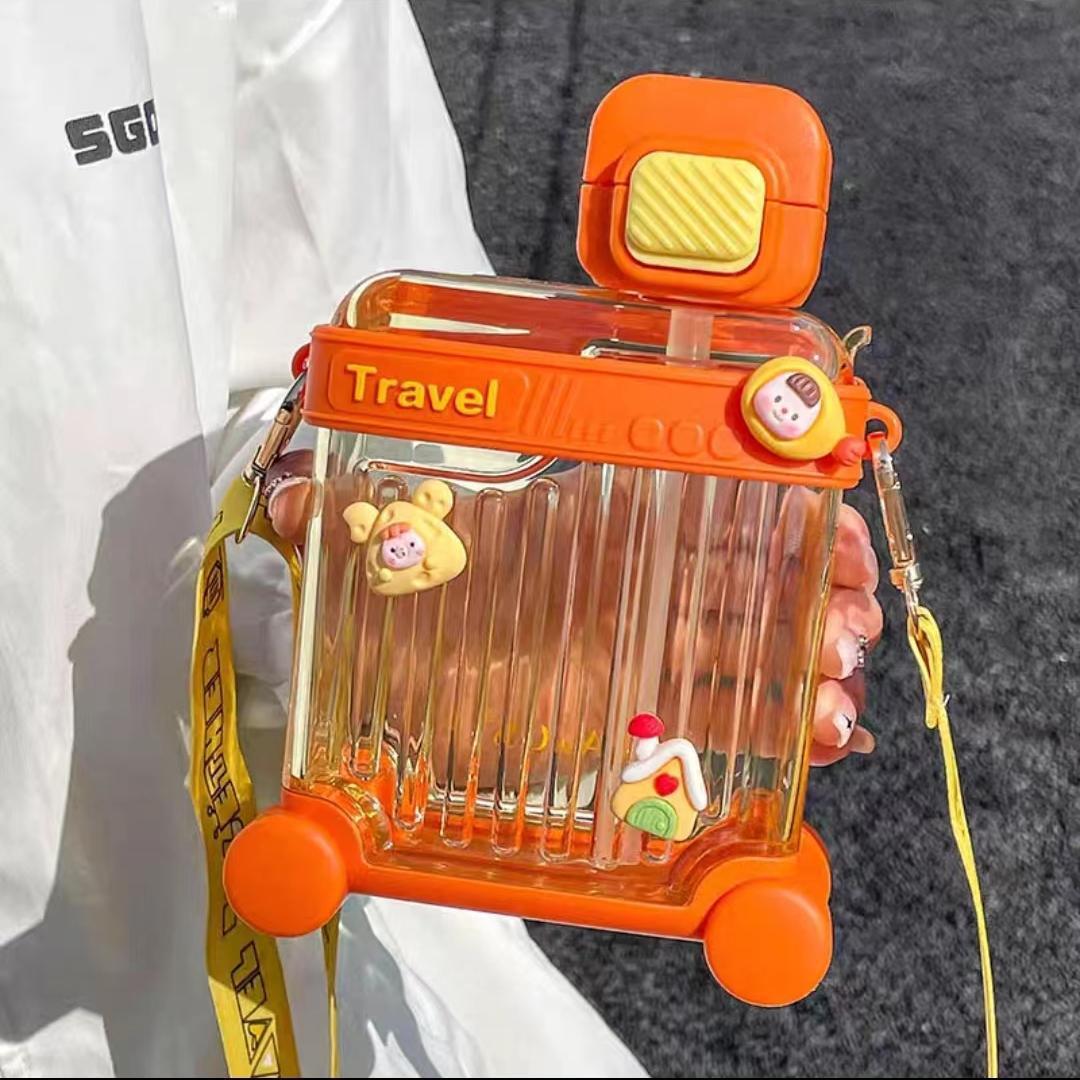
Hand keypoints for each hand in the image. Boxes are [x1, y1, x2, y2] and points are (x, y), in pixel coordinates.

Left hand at [265, 452, 882, 766]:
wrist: (394, 699)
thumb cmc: (397, 619)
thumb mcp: (379, 568)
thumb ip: (339, 528)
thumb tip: (282, 490)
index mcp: (577, 540)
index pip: (689, 517)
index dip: (767, 521)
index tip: (829, 529)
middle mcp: (619, 592)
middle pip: (742, 583)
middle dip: (812, 594)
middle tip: (852, 620)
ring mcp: (633, 656)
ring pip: (745, 651)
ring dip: (807, 664)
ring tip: (840, 693)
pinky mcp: (634, 717)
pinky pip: (719, 720)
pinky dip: (777, 730)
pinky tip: (825, 737)